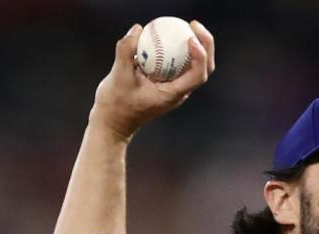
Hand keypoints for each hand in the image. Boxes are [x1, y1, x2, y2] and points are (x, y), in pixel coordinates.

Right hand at [90, 19, 215, 139]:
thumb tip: (138, 29)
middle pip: (203, 68)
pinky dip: (178, 49)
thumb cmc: (116, 105)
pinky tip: (168, 33)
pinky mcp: (165, 83)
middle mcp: (178, 92)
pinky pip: (178, 64)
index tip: (191, 38)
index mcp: (173, 95)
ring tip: (187, 25)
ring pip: (194, 65)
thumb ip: (126, 52)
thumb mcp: (117, 76)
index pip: (198, 75)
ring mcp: (173, 88)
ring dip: (196, 45)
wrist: (113, 122)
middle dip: (205, 45)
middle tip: (193, 24)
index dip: (200, 56)